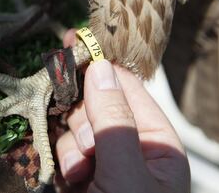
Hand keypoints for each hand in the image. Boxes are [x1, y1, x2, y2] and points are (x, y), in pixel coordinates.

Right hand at [55, 30, 189, 192]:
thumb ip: (115, 122)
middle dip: (84, 123)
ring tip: (80, 175)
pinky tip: (70, 181)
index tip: (75, 40)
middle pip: (95, 106)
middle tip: (87, 149)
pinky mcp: (78, 173)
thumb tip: (100, 68)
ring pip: (74, 128)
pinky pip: (62, 149)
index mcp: (157, 143)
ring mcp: (102, 160)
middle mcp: (129, 147)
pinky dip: (61, 162)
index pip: (127, 88)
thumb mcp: (128, 173)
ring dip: (71, 149)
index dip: (102, 64)